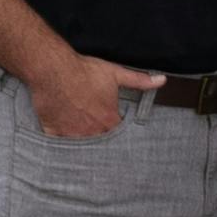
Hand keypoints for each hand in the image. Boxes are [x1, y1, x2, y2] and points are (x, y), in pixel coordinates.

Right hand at [23, 54, 165, 135]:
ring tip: (85, 143)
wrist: (54, 69)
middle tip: (100, 138)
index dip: (119, 134)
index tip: (118, 132)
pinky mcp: (54, 132)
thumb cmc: (85, 71)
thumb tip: (162, 81)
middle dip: (102, 141)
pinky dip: (63, 145)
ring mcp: (72, 133)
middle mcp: (92, 131)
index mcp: (108, 120)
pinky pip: (60, 146)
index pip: (120, 135)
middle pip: (101, 143)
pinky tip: (65, 144)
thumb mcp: (116, 74)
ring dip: (84, 144)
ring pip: (82, 147)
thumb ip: (140, 81)